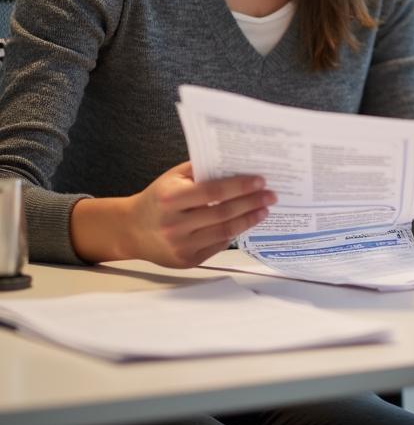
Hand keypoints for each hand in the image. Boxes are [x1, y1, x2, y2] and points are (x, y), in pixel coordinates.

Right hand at [120, 162, 275, 267]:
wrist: (131, 230)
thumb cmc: (158, 198)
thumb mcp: (173, 177)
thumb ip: (201, 169)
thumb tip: (236, 163)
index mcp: (171, 199)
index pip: (213, 192)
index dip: (240, 186)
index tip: (261, 181)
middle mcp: (174, 225)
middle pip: (223, 213)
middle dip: (251, 203)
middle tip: (271, 196)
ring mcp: (180, 246)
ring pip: (224, 232)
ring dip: (248, 220)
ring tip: (264, 210)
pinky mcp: (186, 261)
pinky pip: (217, 246)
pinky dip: (234, 233)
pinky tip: (245, 223)